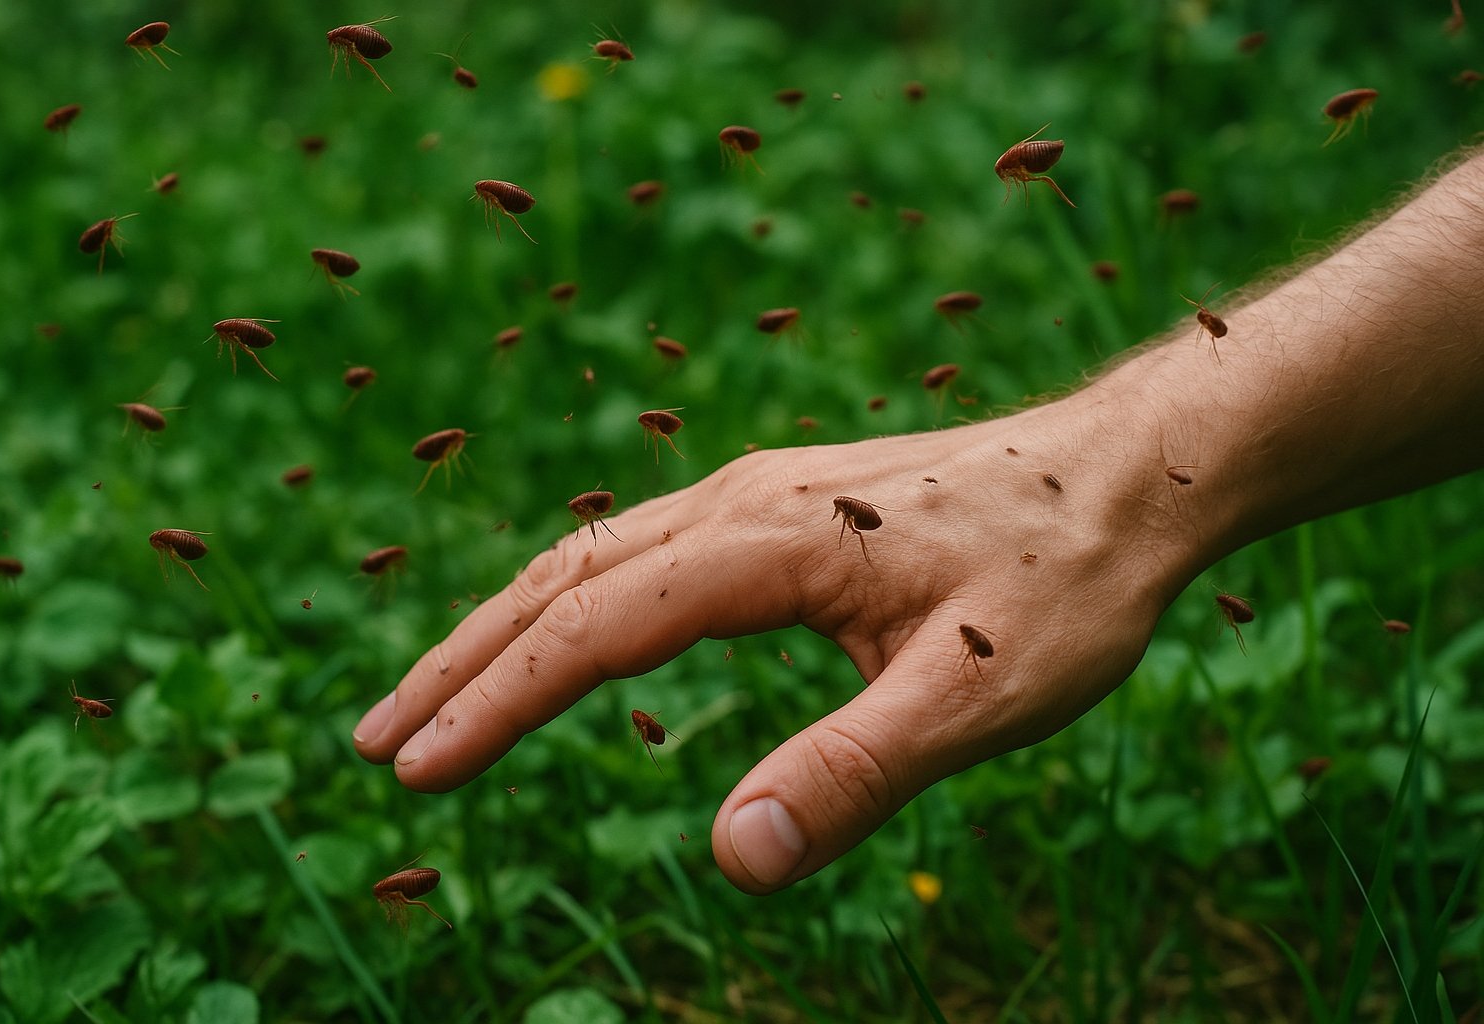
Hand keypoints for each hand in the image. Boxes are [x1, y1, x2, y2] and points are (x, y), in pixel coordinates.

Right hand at [352, 397, 1191, 892]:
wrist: (1140, 470)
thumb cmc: (1070, 577)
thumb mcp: (978, 692)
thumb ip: (857, 772)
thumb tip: (736, 860)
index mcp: (771, 542)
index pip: (594, 628)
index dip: (496, 703)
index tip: (417, 772)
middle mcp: (743, 502)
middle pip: (564, 580)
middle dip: (463, 662)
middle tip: (379, 743)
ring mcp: (763, 496)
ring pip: (596, 558)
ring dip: (507, 629)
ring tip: (440, 699)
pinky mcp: (789, 509)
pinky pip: (647, 553)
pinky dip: (576, 604)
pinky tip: (576, 643)